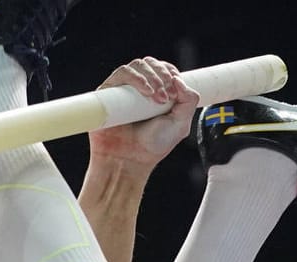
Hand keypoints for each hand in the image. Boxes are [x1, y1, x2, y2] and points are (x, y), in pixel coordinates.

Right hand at [88, 57, 199, 171]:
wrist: (128, 162)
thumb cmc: (152, 146)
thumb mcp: (180, 124)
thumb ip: (188, 101)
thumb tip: (179, 79)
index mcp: (156, 91)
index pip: (164, 69)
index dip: (171, 73)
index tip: (175, 91)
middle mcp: (138, 88)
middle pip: (150, 63)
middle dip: (162, 75)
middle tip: (166, 96)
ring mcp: (122, 90)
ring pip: (136, 66)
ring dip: (150, 76)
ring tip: (156, 97)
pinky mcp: (107, 94)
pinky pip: (120, 75)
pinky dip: (134, 78)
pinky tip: (145, 92)